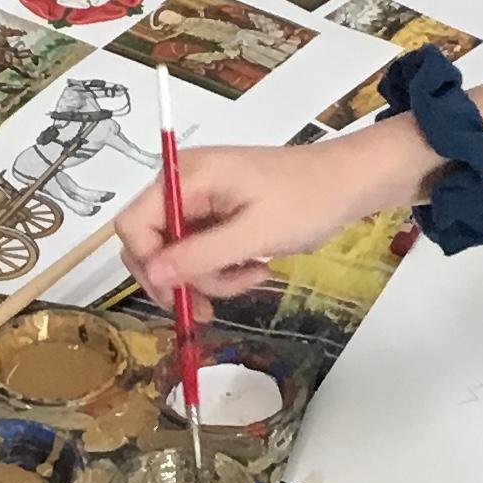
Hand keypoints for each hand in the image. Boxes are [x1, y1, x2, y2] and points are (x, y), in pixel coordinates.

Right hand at [115, 132, 417, 302]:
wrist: (349, 183)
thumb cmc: (307, 200)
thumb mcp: (254, 234)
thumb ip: (200, 255)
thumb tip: (151, 275)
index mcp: (186, 177)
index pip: (133, 225)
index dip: (148, 265)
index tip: (178, 295)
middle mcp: (183, 183)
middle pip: (150, 243)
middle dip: (180, 278)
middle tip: (209, 305)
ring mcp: (199, 198)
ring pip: (176, 254)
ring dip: (208, 277)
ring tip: (251, 277)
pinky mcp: (215, 212)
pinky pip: (199, 250)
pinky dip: (221, 268)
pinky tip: (253, 267)